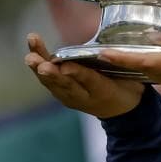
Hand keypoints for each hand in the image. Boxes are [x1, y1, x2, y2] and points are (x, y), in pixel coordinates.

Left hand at [25, 33, 143, 117]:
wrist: (119, 111)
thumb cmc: (125, 88)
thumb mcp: (130, 80)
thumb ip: (120, 67)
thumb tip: (113, 51)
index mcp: (104, 92)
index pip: (90, 81)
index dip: (77, 73)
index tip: (66, 66)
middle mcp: (83, 97)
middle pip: (66, 84)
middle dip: (53, 74)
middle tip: (41, 66)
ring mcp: (69, 97)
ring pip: (53, 82)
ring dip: (39, 68)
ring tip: (30, 56)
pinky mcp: (60, 94)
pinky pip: (48, 81)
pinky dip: (38, 67)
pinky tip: (31, 52)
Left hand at [98, 30, 160, 101]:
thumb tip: (158, 37)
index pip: (145, 61)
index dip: (122, 57)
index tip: (102, 53)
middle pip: (145, 68)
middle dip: (126, 60)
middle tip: (107, 48)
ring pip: (154, 72)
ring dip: (140, 63)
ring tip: (126, 49)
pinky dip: (155, 66)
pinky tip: (153, 56)